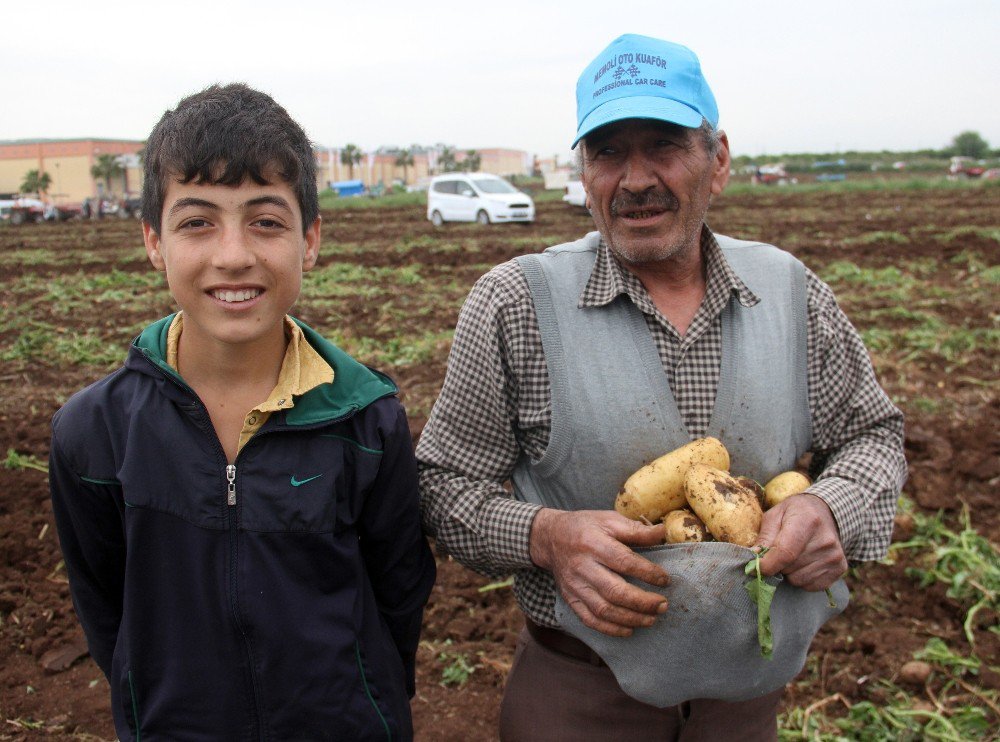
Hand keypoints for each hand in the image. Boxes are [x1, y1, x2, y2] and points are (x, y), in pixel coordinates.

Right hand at [529, 508, 669, 636]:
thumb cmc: (585, 527)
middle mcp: (582, 566)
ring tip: (652, 619)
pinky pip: (589, 620)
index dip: (647, 573)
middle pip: (614, 591)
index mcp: (593, 543)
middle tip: (663, 605)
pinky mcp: (570, 598)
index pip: (623, 561)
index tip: (665, 580)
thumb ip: (635, 529)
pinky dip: (610, 629)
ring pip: (603, 610)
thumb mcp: (608, 519)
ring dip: (631, 618)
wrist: (551, 538)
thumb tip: (662, 532)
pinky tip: (629, 629)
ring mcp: (574, 585)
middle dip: (642, 602)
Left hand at [755, 493, 846, 590]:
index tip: (755, 567)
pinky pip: (810, 586)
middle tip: (779, 552)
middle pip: (789, 568)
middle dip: (777, 565)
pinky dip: (802, 578)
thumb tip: (753, 559)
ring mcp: (835, 555)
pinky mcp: (840, 568)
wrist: (825, 512)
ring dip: (789, 572)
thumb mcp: (774, 515)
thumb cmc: (795, 513)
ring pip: (798, 580)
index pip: (785, 553)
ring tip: (794, 556)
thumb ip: (764, 537)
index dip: (766, 564)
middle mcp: (826, 540)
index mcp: (808, 521)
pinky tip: (805, 563)